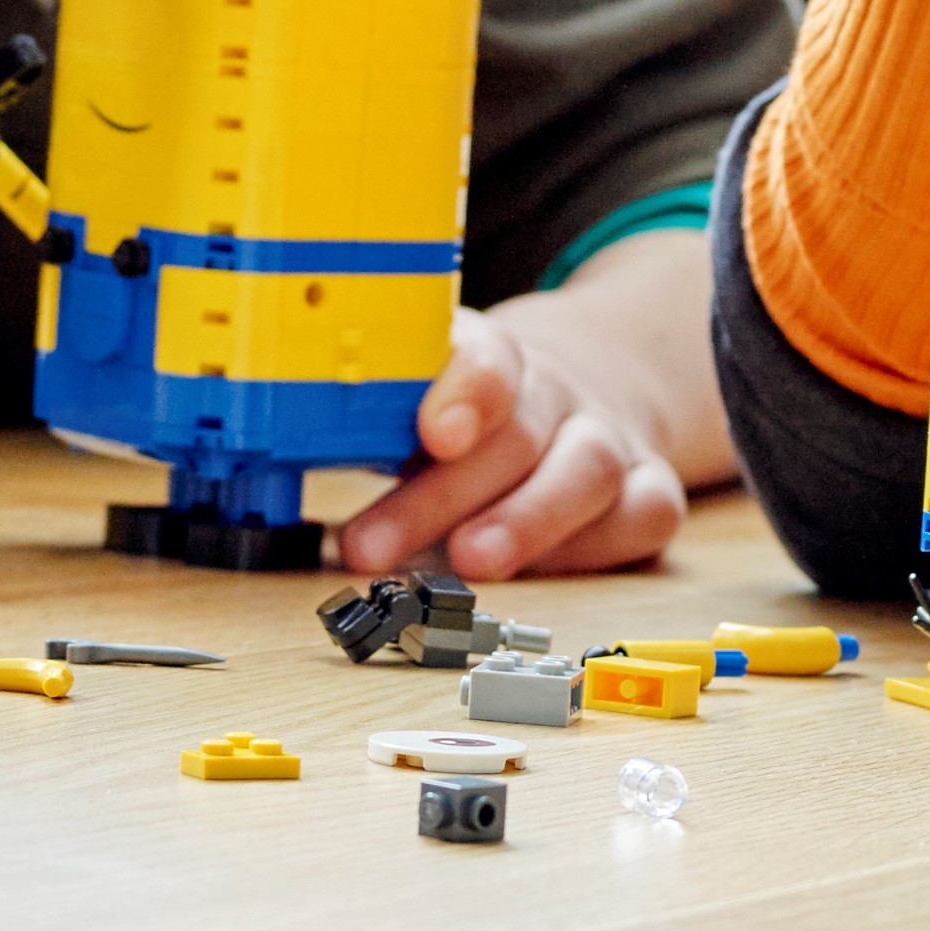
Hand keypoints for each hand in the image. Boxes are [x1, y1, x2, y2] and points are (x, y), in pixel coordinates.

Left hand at [336, 229, 728, 579]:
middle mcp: (557, 391)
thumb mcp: (415, 400)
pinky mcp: (651, 488)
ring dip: (526, 522)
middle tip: (376, 549)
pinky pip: (645, 512)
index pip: (488, 355)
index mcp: (493, 357)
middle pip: (516, 432)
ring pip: (588, 469)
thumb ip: (368, 421)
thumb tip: (278, 457)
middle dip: (444, 496)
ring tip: (466, 565)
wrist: (593, 380)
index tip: (432, 432)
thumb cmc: (473, 414)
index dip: (466, 391)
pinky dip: (598, 545)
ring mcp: (610, 437)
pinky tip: (544, 575)